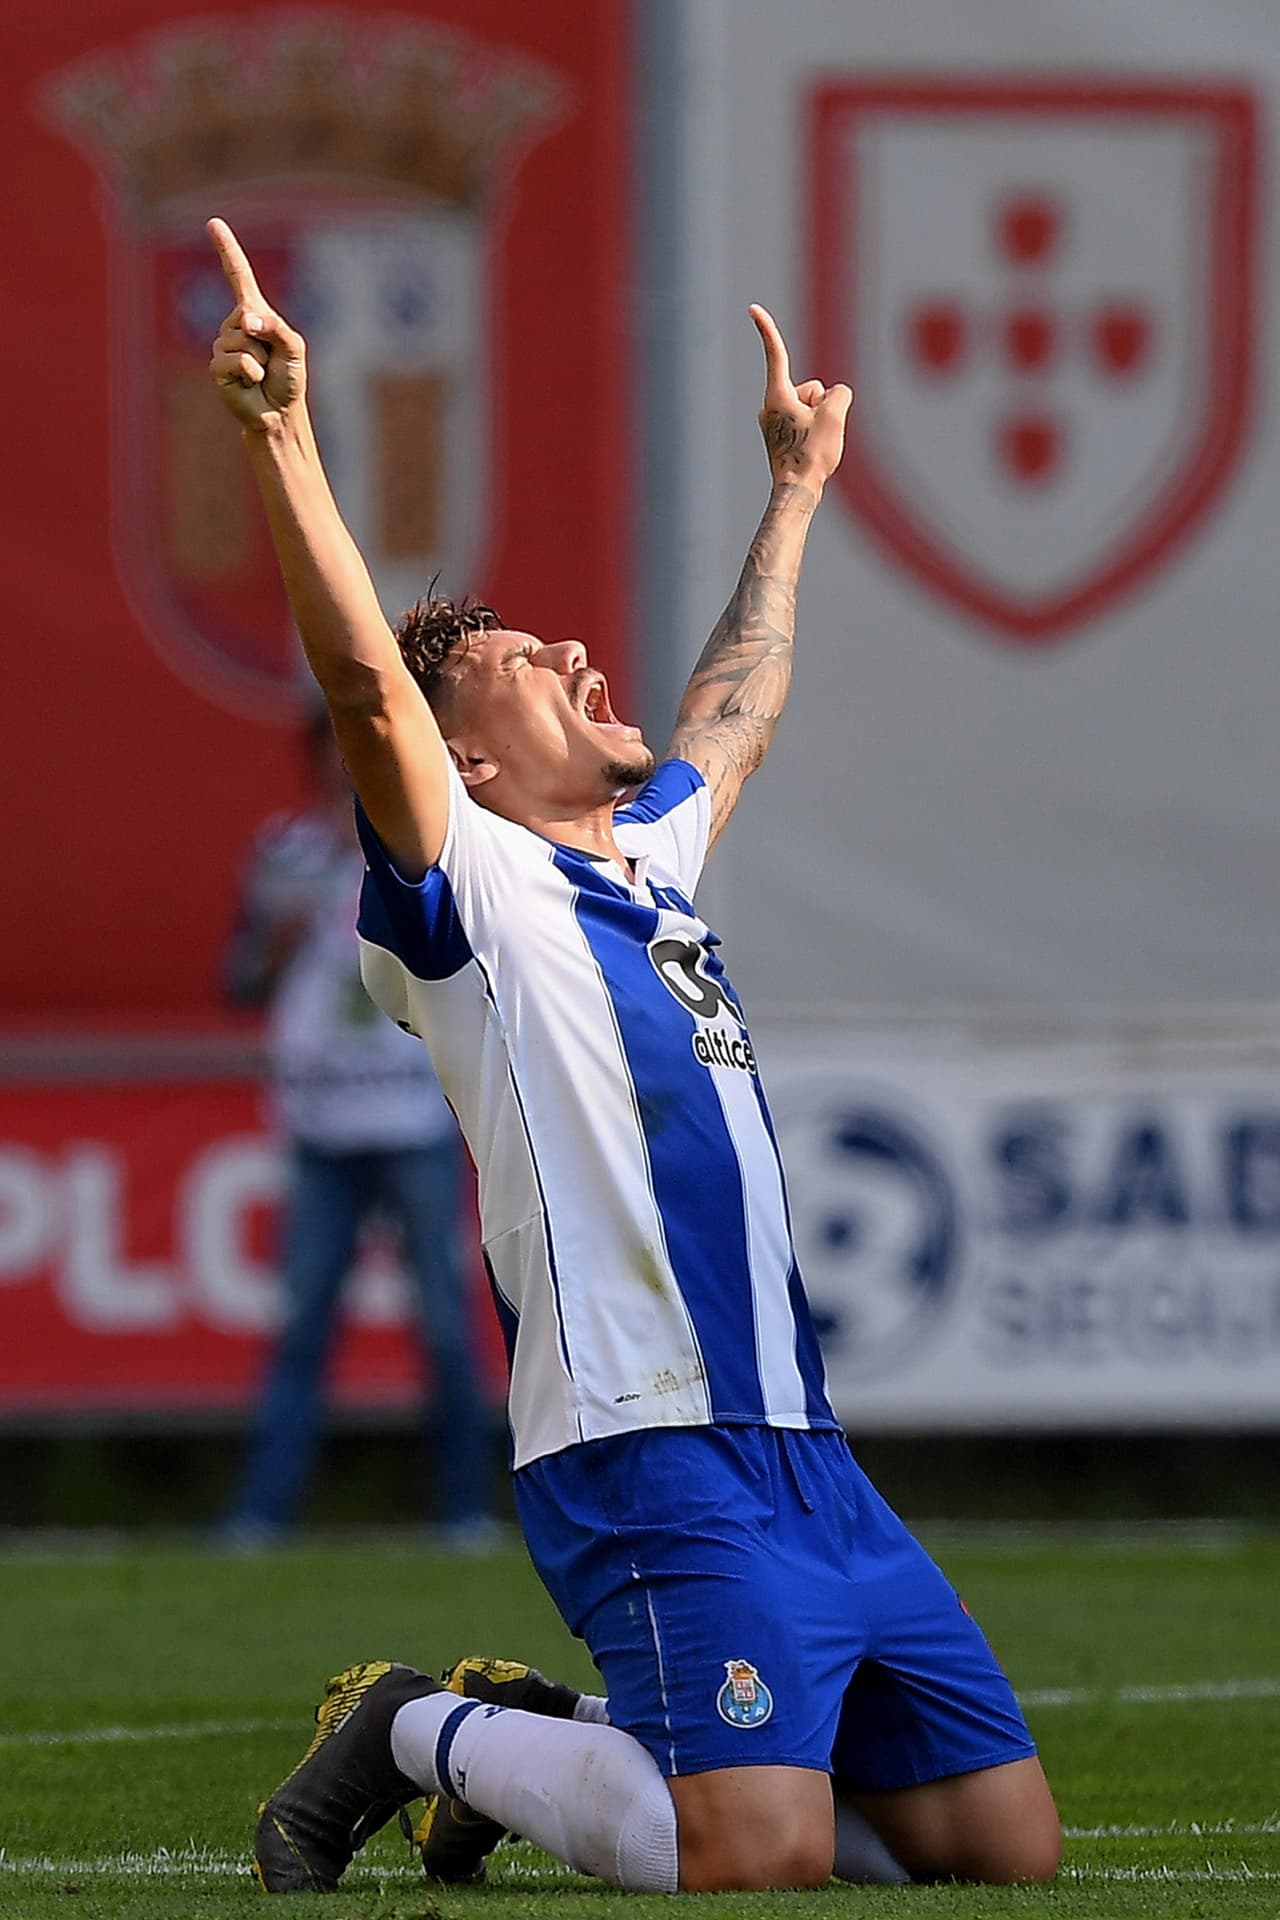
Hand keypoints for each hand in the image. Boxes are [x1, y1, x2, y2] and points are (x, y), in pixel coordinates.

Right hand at [206, 217, 306, 430]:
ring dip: (260, 360)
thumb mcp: (293, 347)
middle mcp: (235, 325)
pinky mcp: (217, 366)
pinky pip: (236, 360)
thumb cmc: (289, 379)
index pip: (237, 276)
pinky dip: (251, 372)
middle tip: (271, 361)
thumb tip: (246, 322)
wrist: (278, 413)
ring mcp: (223, 344)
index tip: (213, 223)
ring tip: (262, 373)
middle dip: (267, 340)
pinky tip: (253, 382)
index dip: (226, 250)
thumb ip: (275, 327)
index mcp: (255, 313)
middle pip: (247, 316)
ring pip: (241, 340)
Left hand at [749, 305, 852, 488]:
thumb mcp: (835, 416)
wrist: (797, 492)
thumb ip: (840, 394)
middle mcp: (769, 405)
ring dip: (819, 420)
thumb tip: (834, 397)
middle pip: (811, 388)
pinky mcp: (779, 434)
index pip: (775, 353)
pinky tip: (809, 450)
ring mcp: (773, 421)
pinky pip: (807, 420)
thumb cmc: (811, 456)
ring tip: (812, 444)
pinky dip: (814, 430)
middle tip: (814, 434)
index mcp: (777, 395)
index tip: (752, 308)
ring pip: (812, 405)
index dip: (766, 328)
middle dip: (821, 404)